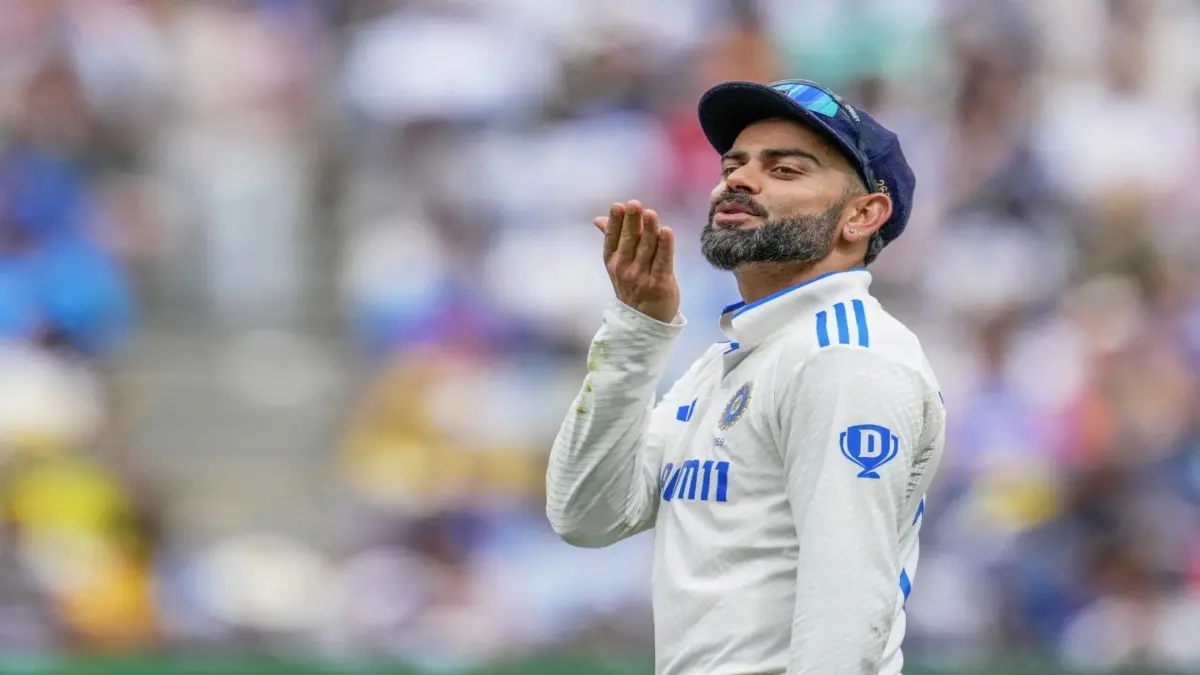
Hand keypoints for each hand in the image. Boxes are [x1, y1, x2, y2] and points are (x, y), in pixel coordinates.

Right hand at [593, 200, 679, 323]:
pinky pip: (663, 262)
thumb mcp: (618, 263)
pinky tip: (667, 232)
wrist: (645, 320)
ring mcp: (642, 277)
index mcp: (612, 261)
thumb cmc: (633, 285)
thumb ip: (612, 238)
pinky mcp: (660, 283)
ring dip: (649, 230)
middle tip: (635, 204)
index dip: (615, 222)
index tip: (618, 206)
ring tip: (651, 214)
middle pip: (629, 241)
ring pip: (647, 248)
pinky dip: (665, 246)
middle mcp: (624, 269)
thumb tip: (598, 218)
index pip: (612, 238)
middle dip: (632, 222)